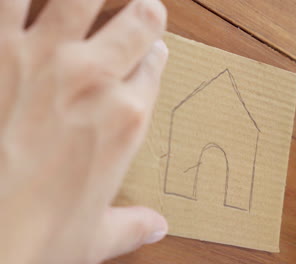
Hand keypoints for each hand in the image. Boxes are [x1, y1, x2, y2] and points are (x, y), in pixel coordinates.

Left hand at [0, 1, 167, 262]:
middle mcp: (93, 78)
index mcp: (125, 119)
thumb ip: (132, 225)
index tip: (153, 53)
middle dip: (144, 13)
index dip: (155, 57)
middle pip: (136, 23)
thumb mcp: (95, 238)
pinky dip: (20, 1)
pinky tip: (28, 4)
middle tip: (142, 8)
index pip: (153, 68)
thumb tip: (156, 226)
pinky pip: (10, 1)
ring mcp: (41, 56)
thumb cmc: (34, 241)